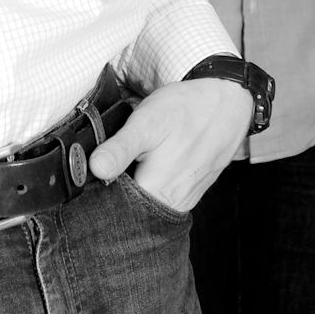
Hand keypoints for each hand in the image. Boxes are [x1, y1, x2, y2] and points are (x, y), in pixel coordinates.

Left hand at [87, 77, 251, 211]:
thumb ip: (120, 149)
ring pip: (148, 205)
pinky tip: (150, 166)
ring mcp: (185, 200)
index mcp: (157, 193)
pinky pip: (164, 197)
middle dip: (116, 193)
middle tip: (110, 164)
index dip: (97, 196)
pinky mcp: (192, 191)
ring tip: (131, 163)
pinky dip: (152, 185)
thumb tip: (95, 169)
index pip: (114, 211)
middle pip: (132, 211)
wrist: (227, 102)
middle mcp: (173, 204)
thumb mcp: (146, 123)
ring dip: (135, 190)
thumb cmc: (186, 110)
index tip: (87, 178)